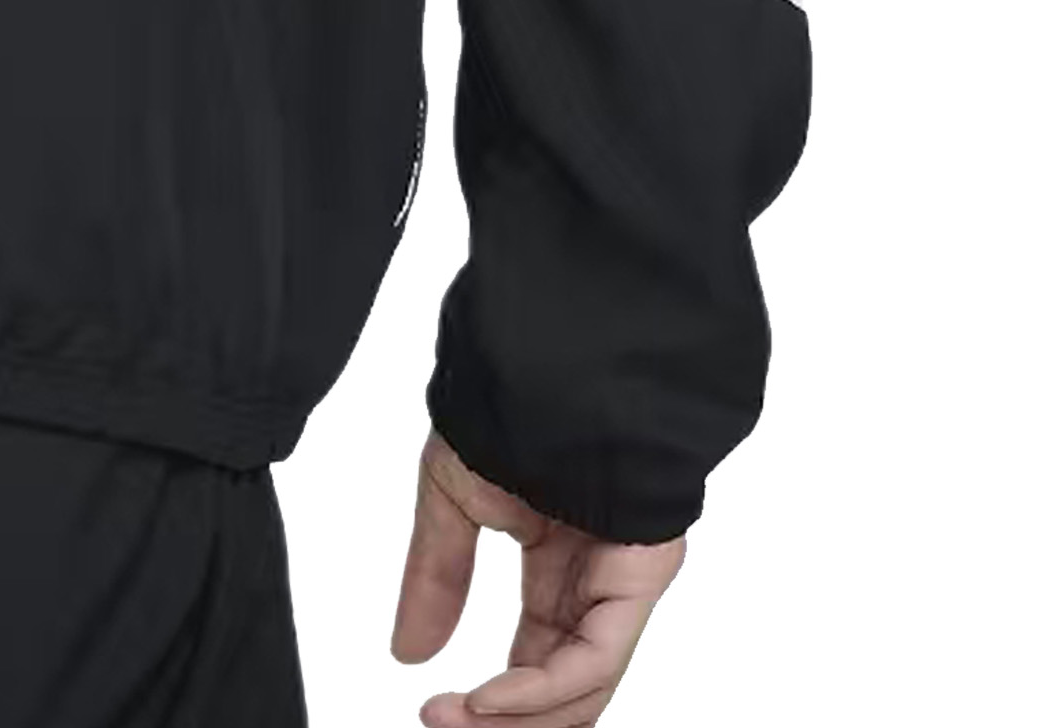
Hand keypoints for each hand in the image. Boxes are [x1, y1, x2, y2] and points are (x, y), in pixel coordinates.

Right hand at [392, 432, 684, 725]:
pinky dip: (541, 690)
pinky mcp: (640, 580)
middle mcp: (595, 585)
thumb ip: (435, 576)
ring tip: (455, 718)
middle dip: (502, 719)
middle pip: (563, 688)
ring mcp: (623, 586)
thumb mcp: (451, 499)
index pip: (537, 658)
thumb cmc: (502, 404)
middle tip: (440, 723)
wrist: (540, 356)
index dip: (491, 700)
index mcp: (558, 564)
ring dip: (515, 716)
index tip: (432, 708)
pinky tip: (489, 698)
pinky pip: (594, 659)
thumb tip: (408, 651)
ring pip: (581, 688)